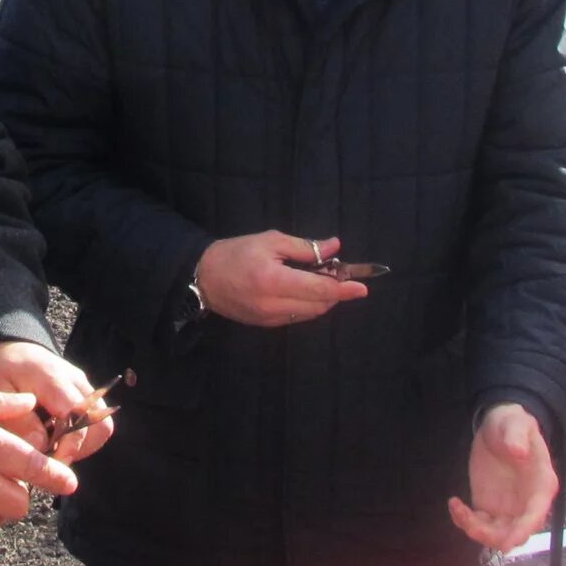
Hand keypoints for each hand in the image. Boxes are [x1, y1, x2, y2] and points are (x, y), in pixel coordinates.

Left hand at [0, 339, 113, 463]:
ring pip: (101, 425)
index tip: (52, 465)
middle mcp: (76, 381)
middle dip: (80, 448)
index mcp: (52, 378)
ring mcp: (84, 387)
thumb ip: (17, 422)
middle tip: (52, 458)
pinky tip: (54, 436)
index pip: (78, 416)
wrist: (7, 350)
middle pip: (101, 424)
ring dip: (81, 444)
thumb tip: (42, 447)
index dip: (70, 446)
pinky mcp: (85, 394)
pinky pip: (94, 421)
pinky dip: (79, 436)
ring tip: (52, 447)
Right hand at [192, 232, 367, 327]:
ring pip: (311, 314)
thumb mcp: (270, 241)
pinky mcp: (267, 325)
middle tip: (335, 272)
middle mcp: (274, 306)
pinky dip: (308, 305)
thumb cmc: (236, 253)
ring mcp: (271, 319)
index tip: (362, 287)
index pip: (319, 290)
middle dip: (334, 291)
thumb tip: (335, 247)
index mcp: (274, 281)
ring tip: (318, 279)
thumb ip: (305, 246)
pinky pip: (298, 317)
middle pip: (319, 305)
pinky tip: (303, 290)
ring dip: (322, 299)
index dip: (343, 289)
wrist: (203, 278)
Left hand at [450, 404, 556, 551]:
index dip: (523, 530)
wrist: (498, 428)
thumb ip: (517, 436)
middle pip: (515, 533)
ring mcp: (508, 509)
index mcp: (541, 486)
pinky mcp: (489, 507)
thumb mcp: (515, 422)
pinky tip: (455, 503)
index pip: (535, 515)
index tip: (508, 542)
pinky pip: (479, 525)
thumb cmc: (513, 424)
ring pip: (496, 534)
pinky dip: (465, 521)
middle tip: (470, 522)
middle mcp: (527, 504)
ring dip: (476, 530)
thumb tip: (518, 451)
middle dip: (494, 536)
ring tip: (457, 506)